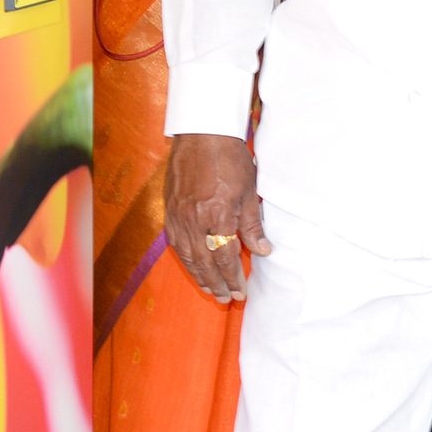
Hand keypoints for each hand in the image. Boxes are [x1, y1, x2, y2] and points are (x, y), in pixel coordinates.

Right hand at [164, 134, 265, 303]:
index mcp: (217, 214)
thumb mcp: (248, 191)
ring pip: (187, 256)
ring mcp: (179, 215)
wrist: (202, 132)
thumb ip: (252, 225)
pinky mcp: (170, 210)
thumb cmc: (229, 158)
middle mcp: (194, 219)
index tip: (241, 292)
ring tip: (211, 290)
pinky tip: (194, 267)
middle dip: (217, 284)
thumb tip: (262, 251)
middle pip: (205, 262)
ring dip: (199, 276)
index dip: (234, 278)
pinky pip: (176, 243)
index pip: (226, 258)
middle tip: (227, 299)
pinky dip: (186, 259)